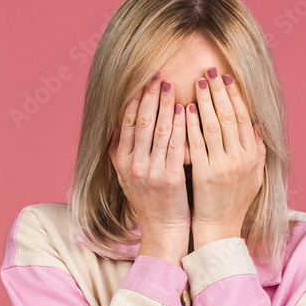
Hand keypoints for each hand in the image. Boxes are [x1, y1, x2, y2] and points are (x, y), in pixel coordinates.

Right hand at [108, 73, 190, 260]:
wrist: (163, 231)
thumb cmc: (152, 200)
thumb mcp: (130, 175)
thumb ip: (127, 150)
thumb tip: (124, 120)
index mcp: (121, 160)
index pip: (127, 121)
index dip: (135, 98)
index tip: (143, 79)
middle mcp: (132, 164)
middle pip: (141, 121)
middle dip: (150, 95)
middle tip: (158, 74)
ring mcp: (150, 171)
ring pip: (158, 129)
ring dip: (165, 104)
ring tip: (172, 85)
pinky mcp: (170, 178)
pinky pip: (176, 145)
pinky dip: (180, 125)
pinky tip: (185, 110)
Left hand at [186, 69, 265, 248]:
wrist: (219, 229)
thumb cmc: (235, 202)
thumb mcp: (255, 177)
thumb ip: (257, 151)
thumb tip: (256, 125)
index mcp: (252, 157)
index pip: (245, 119)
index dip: (236, 96)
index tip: (228, 78)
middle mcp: (240, 160)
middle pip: (230, 118)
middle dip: (220, 92)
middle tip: (211, 70)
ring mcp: (222, 167)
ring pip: (213, 126)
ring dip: (206, 101)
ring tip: (198, 82)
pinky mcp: (204, 175)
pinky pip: (196, 144)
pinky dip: (192, 124)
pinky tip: (186, 108)